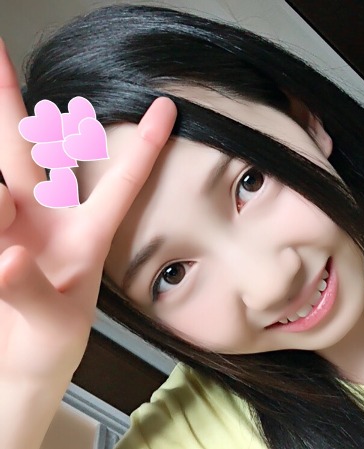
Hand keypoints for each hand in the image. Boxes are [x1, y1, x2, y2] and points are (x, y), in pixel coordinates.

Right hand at [0, 39, 176, 383]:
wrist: (14, 375)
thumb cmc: (50, 347)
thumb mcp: (53, 325)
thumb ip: (29, 288)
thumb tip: (4, 253)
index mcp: (84, 236)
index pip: (120, 181)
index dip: (144, 144)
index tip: (168, 106)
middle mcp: (42, 220)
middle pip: (26, 150)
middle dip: (8, 101)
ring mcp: (6, 228)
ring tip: (6, 250)